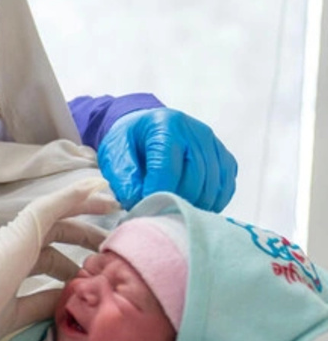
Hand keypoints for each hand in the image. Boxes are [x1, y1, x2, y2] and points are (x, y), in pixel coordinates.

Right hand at [0, 178, 116, 340]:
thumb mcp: (17, 314)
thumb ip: (41, 303)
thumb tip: (65, 296)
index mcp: (12, 266)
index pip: (47, 257)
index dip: (70, 261)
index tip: (90, 268)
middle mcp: (14, 246)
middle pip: (56, 233)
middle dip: (84, 235)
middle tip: (109, 243)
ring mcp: (17, 236)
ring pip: (57, 213)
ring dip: (84, 206)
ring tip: (112, 203)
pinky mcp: (21, 230)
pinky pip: (51, 206)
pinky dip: (72, 195)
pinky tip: (93, 188)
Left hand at [97, 108, 236, 211]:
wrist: (145, 127)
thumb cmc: (129, 142)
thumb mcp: (115, 154)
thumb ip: (124, 179)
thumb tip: (138, 203)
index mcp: (166, 127)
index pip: (168, 168)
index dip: (157, 193)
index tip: (145, 208)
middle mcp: (196, 133)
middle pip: (195, 179)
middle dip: (175, 202)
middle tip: (158, 213)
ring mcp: (214, 145)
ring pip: (213, 188)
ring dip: (194, 206)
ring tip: (172, 211)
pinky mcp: (225, 158)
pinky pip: (226, 189)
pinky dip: (211, 204)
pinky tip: (192, 206)